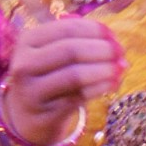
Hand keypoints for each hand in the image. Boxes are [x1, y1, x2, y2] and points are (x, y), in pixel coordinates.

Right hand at [2, 17, 123, 145]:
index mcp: (27, 41)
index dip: (94, 30)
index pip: (66, 29)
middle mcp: (24, 64)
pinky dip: (100, 88)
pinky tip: (113, 84)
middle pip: (70, 51)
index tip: (113, 36)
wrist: (29, 117)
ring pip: (75, 75)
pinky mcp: (44, 114)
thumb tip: (111, 39)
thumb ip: (78, 40)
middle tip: (121, 53)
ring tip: (121, 68)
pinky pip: (78, 97)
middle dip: (102, 50)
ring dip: (104, 70)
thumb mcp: (53, 53)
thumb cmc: (48, 77)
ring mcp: (31, 91)